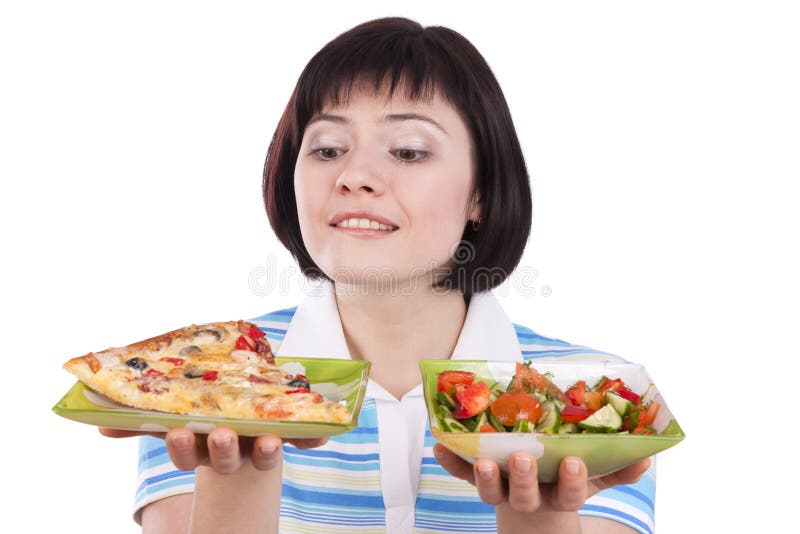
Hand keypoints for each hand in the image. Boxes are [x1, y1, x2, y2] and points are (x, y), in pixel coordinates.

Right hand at [99, 427, 327, 473]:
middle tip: (221, 435)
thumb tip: (98, 425)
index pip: (187, 454)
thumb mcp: (176, 409)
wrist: (249, 410)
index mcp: (202, 443)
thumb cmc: (208, 408)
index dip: (183, 448)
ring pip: (261, 455)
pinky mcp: (291, 437)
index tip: (178, 434)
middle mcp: (231, 448)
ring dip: (264, 450)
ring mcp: (260, 444)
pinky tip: (322, 434)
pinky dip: (313, 438)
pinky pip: (304, 441)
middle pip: (223, 459)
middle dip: (221, 450)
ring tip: (268, 439)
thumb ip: (141, 419)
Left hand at [433, 443, 648, 514]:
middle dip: (524, 478)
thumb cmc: (565, 480)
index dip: (569, 481)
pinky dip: (450, 462)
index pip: (567, 495)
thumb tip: (647, 456)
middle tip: (523, 457)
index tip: (572, 461)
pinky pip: (461, 473)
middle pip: (523, 495)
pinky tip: (439, 446)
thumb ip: (618, 469)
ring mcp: (501, 489)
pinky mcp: (477, 479)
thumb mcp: (594, 478)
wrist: (535, 502)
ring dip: (485, 475)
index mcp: (558, 496)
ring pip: (491, 490)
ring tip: (482, 457)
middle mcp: (527, 496)